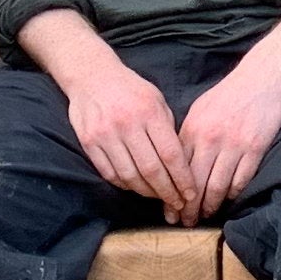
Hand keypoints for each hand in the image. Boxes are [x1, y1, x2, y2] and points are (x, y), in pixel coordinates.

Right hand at [61, 54, 190, 212]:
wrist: (91, 76)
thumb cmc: (130, 89)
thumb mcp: (156, 100)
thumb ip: (167, 130)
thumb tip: (180, 165)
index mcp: (149, 112)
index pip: (171, 154)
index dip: (182, 179)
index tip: (191, 194)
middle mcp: (127, 124)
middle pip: (151, 170)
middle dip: (167, 192)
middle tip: (177, 204)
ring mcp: (105, 135)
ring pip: (130, 176)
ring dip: (147, 192)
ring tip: (158, 197)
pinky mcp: (89, 143)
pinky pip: (110, 173)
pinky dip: (125, 185)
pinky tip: (136, 187)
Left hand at [173, 63, 280, 221]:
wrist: (261, 79)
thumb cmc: (227, 96)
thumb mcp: (199, 111)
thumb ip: (186, 137)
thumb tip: (173, 165)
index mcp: (192, 129)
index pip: (177, 171)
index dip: (172, 195)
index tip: (169, 210)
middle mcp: (210, 139)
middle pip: (194, 183)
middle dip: (188, 208)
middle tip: (184, 222)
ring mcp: (233, 145)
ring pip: (217, 186)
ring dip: (209, 206)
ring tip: (204, 216)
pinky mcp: (254, 149)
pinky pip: (240, 180)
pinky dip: (232, 194)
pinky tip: (227, 200)